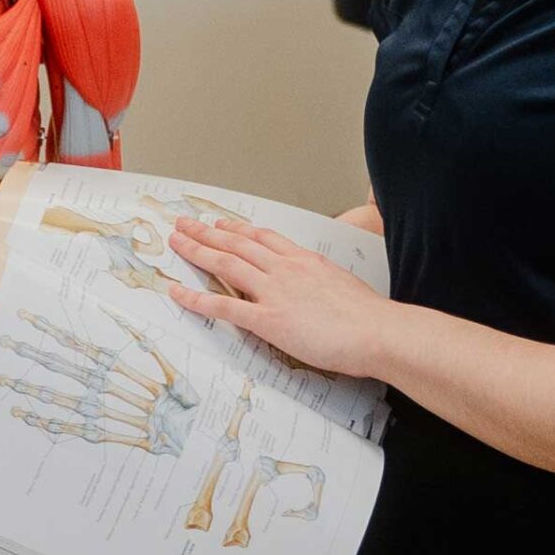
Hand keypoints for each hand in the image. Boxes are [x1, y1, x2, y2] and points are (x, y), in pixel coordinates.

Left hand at [169, 216, 387, 379]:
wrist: (378, 331)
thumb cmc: (369, 317)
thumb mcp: (343, 285)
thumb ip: (323, 283)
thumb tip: (317, 290)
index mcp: (305, 260)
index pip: (263, 238)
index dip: (238, 229)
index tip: (221, 223)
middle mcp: (285, 269)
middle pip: (238, 244)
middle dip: (207, 233)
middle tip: (185, 224)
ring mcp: (274, 292)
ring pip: (226, 264)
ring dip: (197, 251)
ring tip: (177, 243)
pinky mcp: (268, 319)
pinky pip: (223, 306)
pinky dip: (196, 299)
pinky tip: (178, 293)